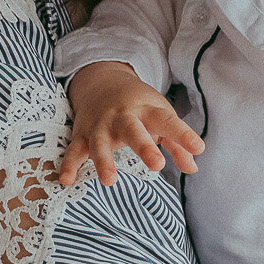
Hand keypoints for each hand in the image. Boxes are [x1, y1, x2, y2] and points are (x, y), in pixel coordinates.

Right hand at [58, 62, 202, 185]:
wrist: (103, 82)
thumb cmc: (139, 106)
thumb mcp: (160, 116)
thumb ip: (177, 144)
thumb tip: (194, 168)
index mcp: (147, 110)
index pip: (167, 121)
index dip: (183, 134)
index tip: (198, 148)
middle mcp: (123, 116)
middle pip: (133, 130)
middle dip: (144, 147)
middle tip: (157, 165)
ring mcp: (100, 125)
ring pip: (100, 142)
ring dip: (104, 160)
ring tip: (110, 181)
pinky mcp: (82, 134)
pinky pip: (73, 150)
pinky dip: (68, 164)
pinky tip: (66, 181)